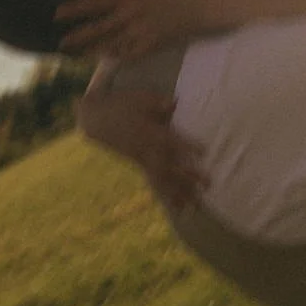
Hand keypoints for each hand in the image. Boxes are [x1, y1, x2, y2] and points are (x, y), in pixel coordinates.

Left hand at [57, 0, 209, 58]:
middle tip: (60, 43)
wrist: (206, 3)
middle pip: (100, 27)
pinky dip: (119, 58)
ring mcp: (142, 31)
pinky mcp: (154, 44)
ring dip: (94, 50)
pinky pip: (132, 54)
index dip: (75, 8)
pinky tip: (109, 61)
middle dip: (79, 35)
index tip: (56, 14)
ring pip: (113, 43)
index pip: (97, 2)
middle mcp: (132, 13)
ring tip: (78, 56)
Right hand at [75, 85, 206, 209]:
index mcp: (149, 132)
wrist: (97, 118)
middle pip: (170, 166)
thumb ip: (158, 103)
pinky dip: (166, 195)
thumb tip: (175, 103)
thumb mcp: (140, 98)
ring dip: (180, 193)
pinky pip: (154, 182)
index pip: (172, 140)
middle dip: (188, 176)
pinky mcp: (139, 166)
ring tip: (196, 206)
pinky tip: (178, 207)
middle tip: (208, 185)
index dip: (187, 146)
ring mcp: (142, 160)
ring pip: (163, 179)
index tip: (205, 152)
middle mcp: (147, 150)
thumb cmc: (122, 104)